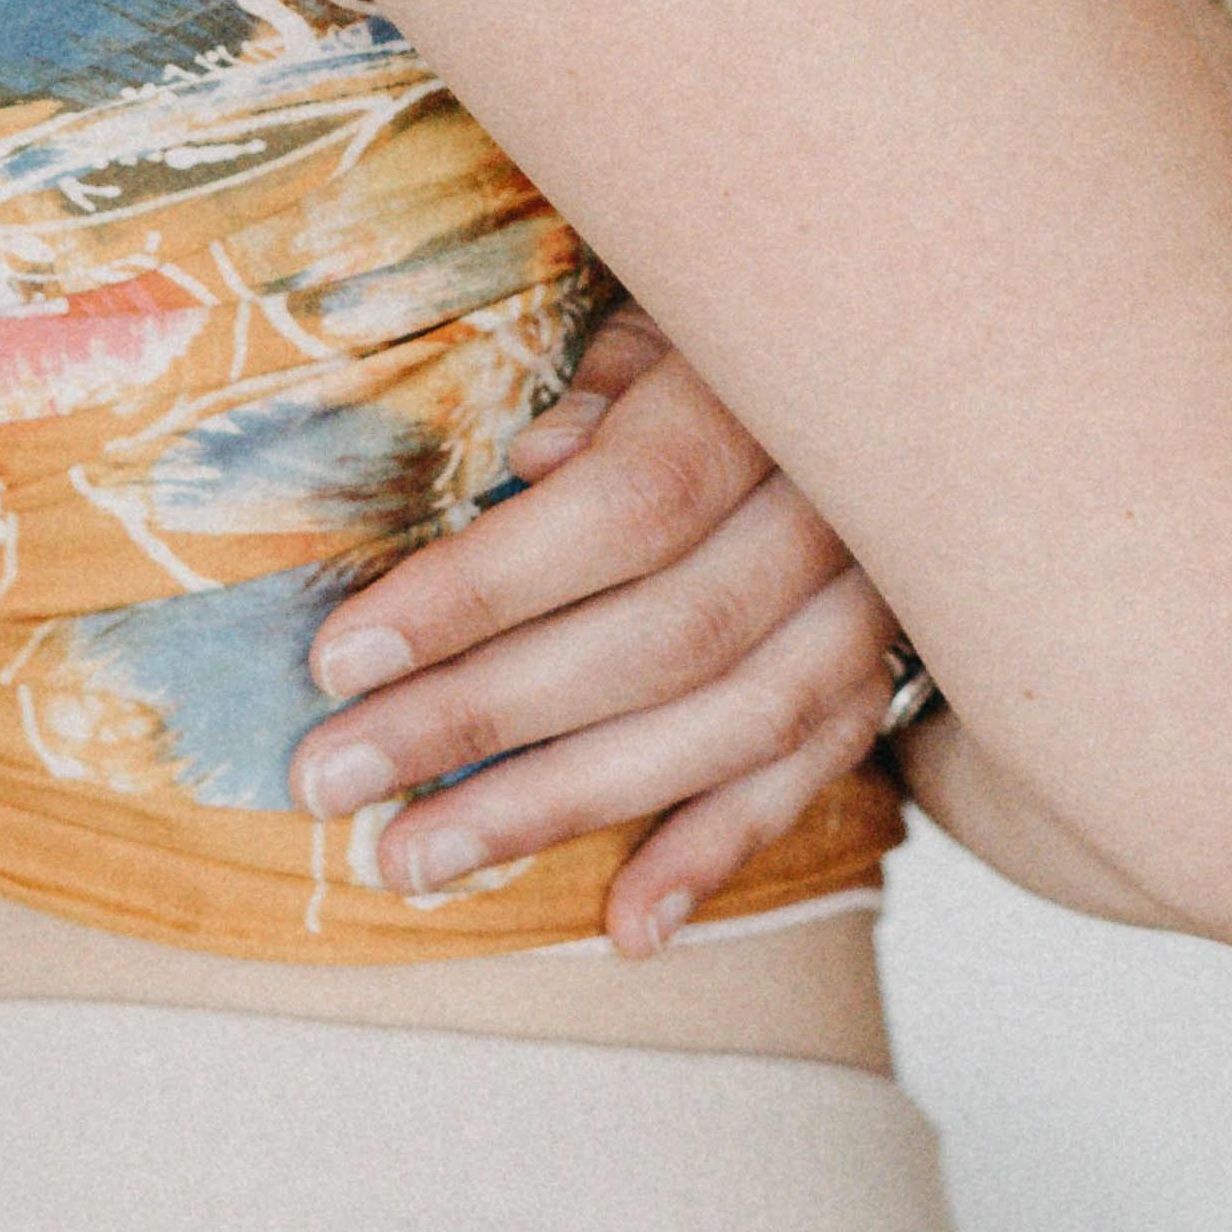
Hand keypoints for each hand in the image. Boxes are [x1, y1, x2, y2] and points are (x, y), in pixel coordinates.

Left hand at [292, 308, 913, 957]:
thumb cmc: (723, 321)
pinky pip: (808, 775)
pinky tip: (625, 927)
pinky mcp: (890, 669)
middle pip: (660, 637)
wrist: (901, 344)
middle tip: (330, 779)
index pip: (623, 506)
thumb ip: (606, 376)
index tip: (337, 656)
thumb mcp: (665, 304)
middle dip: (479, 718)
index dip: (480, 589)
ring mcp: (876, 600)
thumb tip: (539, 463)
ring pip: (728, 727)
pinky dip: (716, 852)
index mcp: (765, 393)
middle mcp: (838, 507)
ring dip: (561, 807)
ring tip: (417, 862)